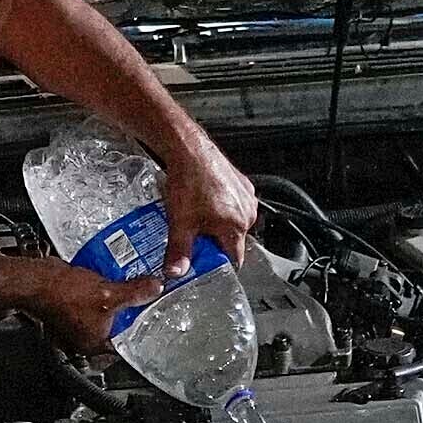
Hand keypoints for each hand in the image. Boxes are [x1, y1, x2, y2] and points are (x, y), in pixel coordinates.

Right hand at [13, 250, 171, 353]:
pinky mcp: (68, 305)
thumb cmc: (64, 295)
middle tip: (143, 300)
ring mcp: (74, 321)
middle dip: (128, 313)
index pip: (123, 347)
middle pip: (115, 328)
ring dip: (115, 299)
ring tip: (130, 286)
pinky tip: (110, 277)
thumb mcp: (110, 294)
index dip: (138, 333)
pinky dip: (101, 290)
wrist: (38, 279)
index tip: (150, 320)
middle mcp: (82, 337)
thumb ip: (137, 293)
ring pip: (103, 312)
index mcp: (93, 344)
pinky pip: (92, 300)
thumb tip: (156, 288)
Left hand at [156, 137, 260, 279]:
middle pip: (232, 241)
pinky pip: (234, 206)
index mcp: (237, 225)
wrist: (189, 149)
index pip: (235, 260)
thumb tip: (176, 272)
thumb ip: (179, 252)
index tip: (204, 264)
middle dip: (214, 243)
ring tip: (196, 217)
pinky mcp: (241, 184)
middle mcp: (247, 212)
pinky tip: (203, 202)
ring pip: (233, 223)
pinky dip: (221, 209)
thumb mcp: (180, 223)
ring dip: (217, 225)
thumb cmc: (188, 180)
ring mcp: (246, 197)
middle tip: (194, 236)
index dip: (218, 265)